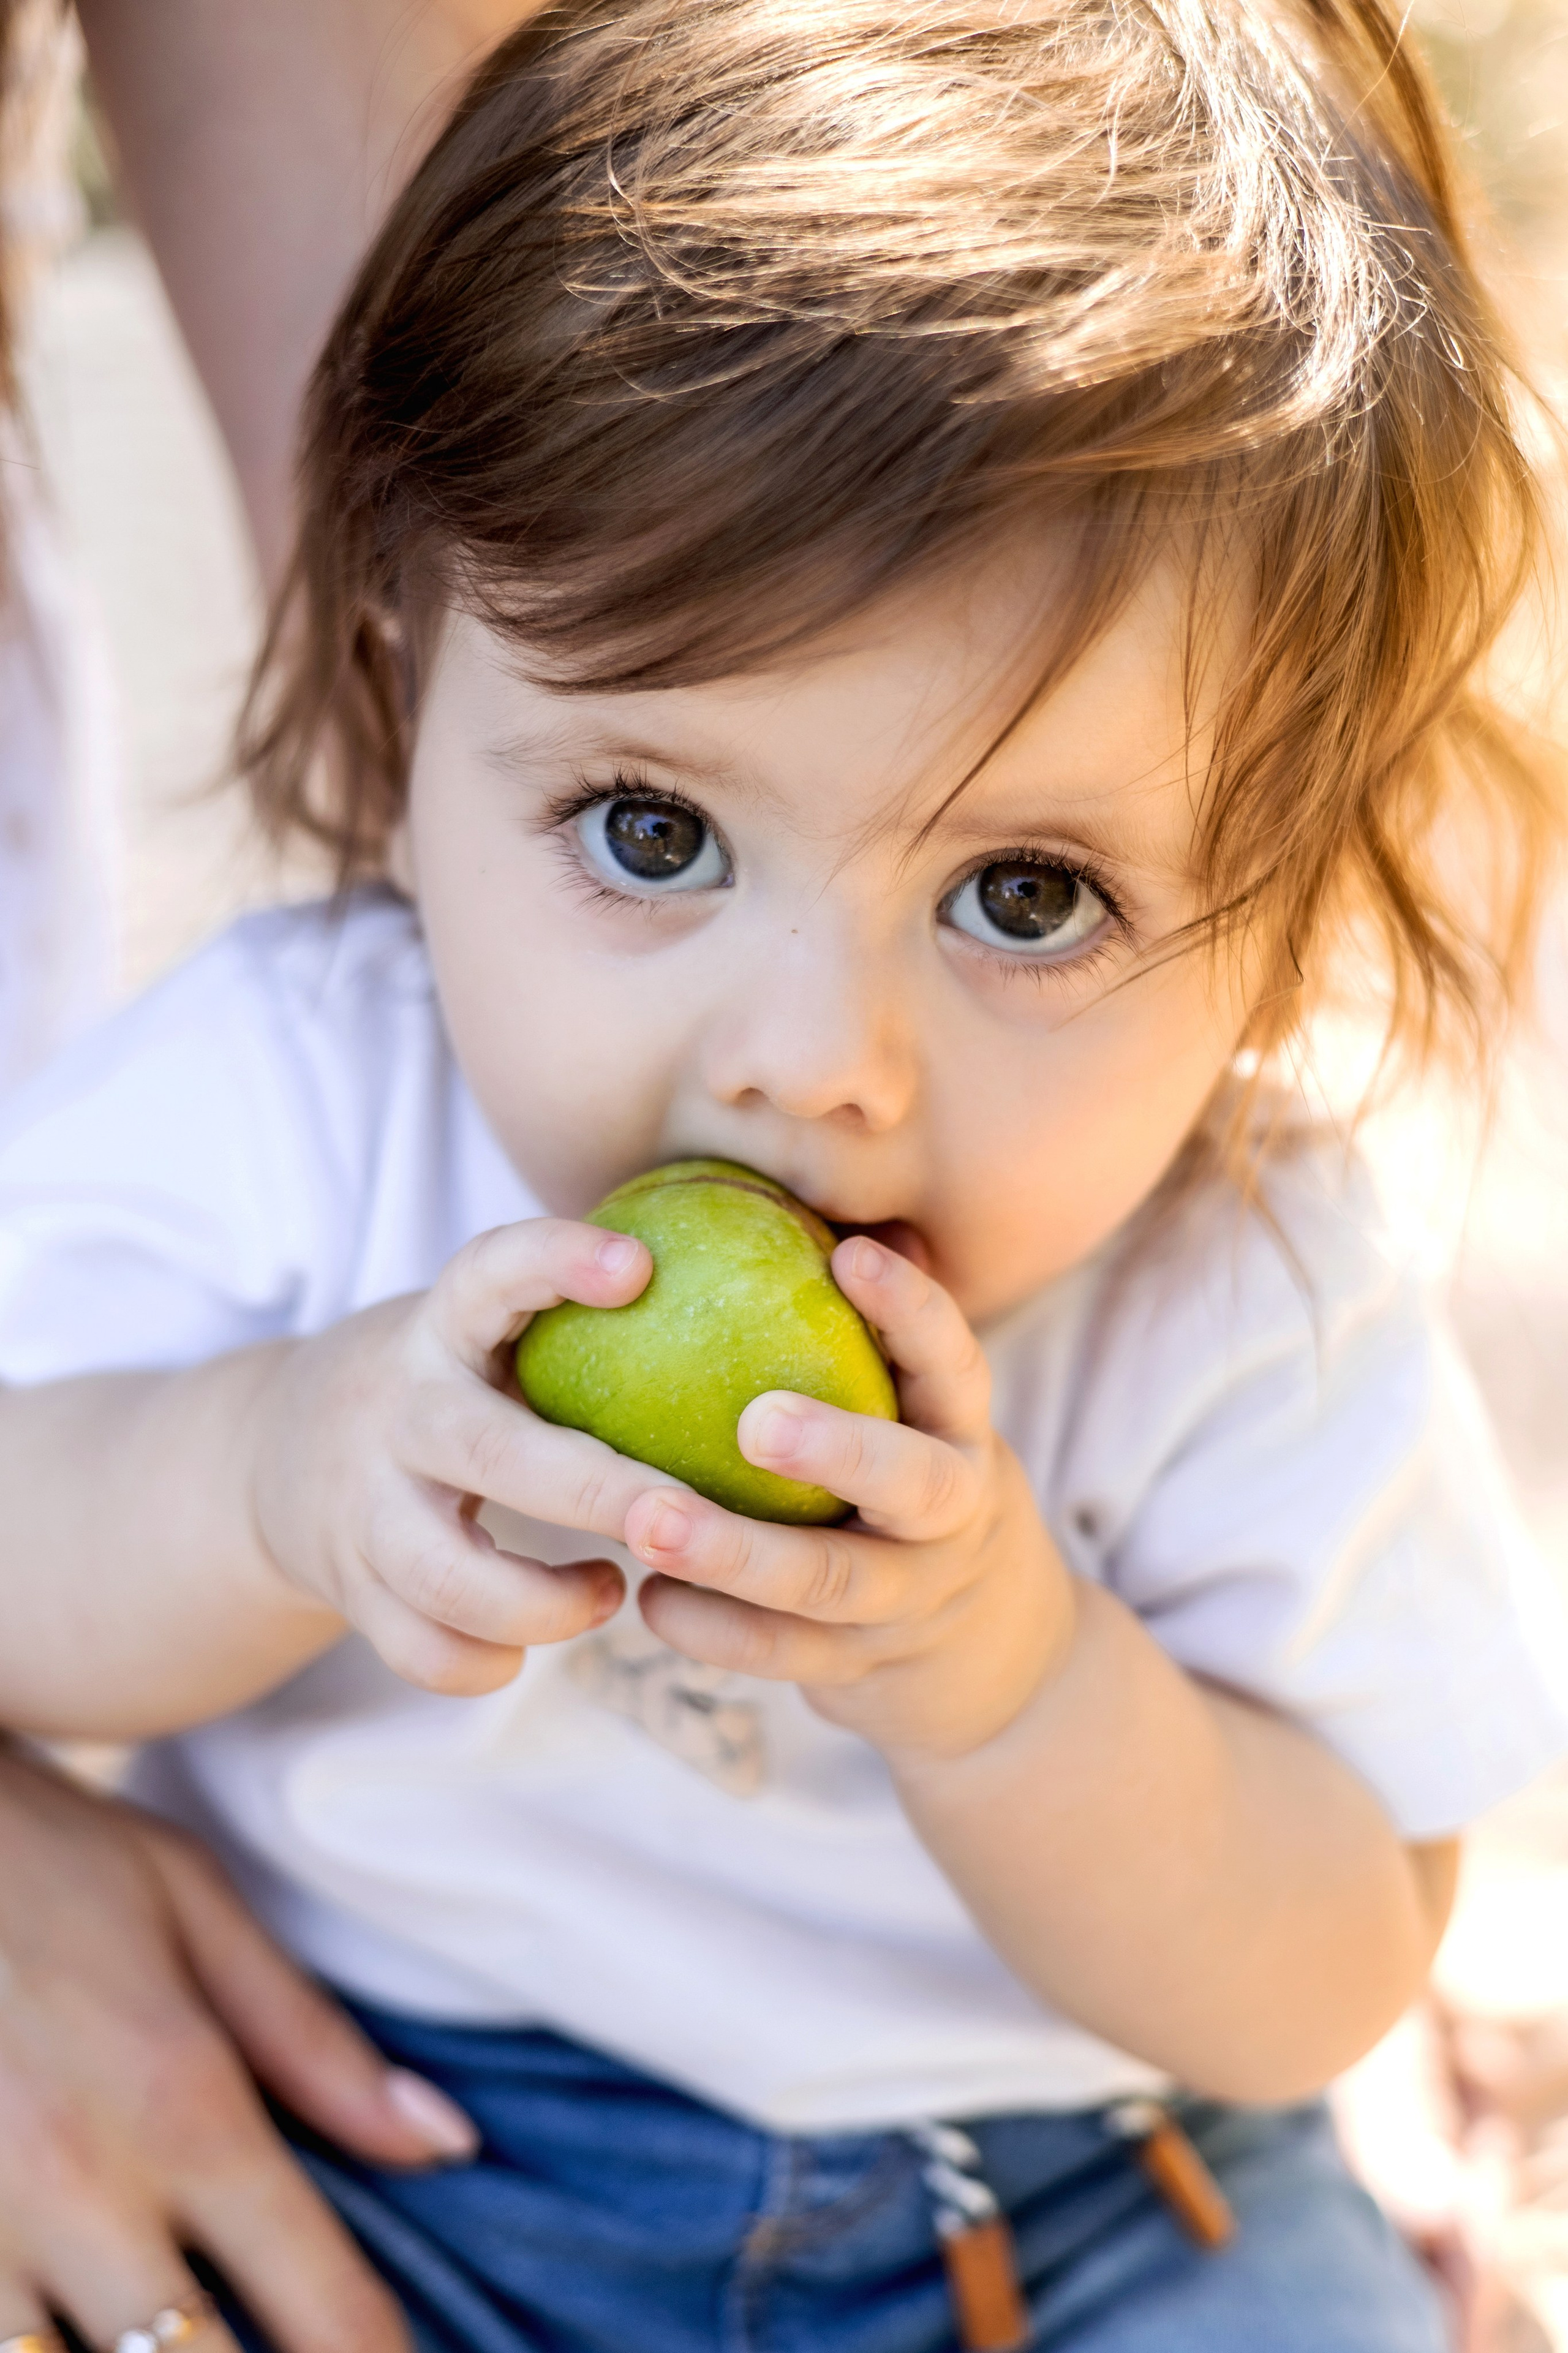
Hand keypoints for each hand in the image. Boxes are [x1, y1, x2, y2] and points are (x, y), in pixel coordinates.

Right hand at [0, 1744, 475, 2351]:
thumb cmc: (43, 1856)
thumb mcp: (194, 1907)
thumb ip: (317, 2042)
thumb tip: (445, 2143)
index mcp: (182, 2107)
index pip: (318, 2304)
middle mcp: (83, 2193)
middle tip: (287, 2346)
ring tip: (179, 2337)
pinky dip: (33, 2345)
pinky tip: (75, 2326)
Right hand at [251, 1218, 671, 1695]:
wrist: (277, 1451)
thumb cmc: (447, 1380)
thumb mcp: (487, 1325)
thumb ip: (582, 1309)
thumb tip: (780, 1265)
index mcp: (441, 1328)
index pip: (489, 1271)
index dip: (556, 1262)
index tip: (638, 1266)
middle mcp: (399, 1413)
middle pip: (494, 1454)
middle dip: (602, 1494)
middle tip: (688, 1517)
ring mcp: (366, 1506)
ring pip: (450, 1578)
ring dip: (550, 1603)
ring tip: (609, 1591)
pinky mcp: (352, 1587)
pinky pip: (422, 1649)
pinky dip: (485, 1662)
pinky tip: (526, 1644)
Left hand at [623, 1233, 1075, 1761]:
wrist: (987, 1655)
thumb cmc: (906, 1484)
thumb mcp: (912, 1413)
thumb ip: (857, 1337)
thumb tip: (764, 1195)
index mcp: (962, 1432)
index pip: (954, 1362)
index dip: (912, 1310)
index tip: (850, 1255)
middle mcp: (952, 1516)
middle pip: (914, 1483)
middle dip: (841, 1448)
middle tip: (752, 1420)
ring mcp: (910, 1600)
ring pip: (831, 1583)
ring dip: (737, 1555)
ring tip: (647, 1521)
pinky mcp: (862, 1668)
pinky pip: (787, 1654)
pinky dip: (717, 1632)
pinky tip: (648, 1601)